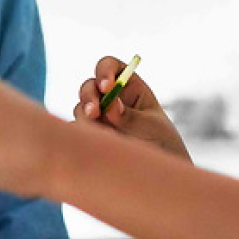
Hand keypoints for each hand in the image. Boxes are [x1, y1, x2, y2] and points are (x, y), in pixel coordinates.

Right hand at [73, 55, 190, 159]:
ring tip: (102, 134)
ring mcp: (98, 116)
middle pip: (89, 86)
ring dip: (85, 118)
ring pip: (81, 109)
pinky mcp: (90, 135)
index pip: (110, 66)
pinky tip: (96, 145)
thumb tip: (110, 105)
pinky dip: (82, 135)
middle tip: (95, 113)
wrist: (157, 172)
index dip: (105, 71)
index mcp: (128, 86)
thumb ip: (129, 116)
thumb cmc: (161, 141)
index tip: (107, 87)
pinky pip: (77, 131)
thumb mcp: (151, 127)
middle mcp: (109, 98)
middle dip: (89, 97)